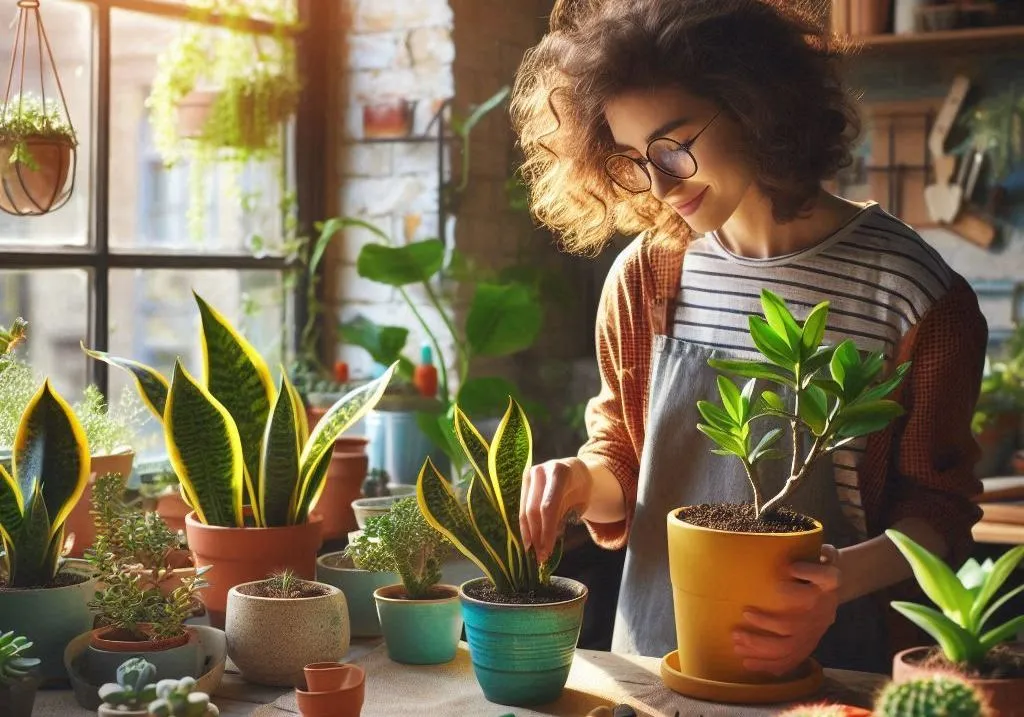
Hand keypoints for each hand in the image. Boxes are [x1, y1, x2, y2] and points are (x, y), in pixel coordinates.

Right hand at [519, 457, 592, 563]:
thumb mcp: (581, 502)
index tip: (547, 550)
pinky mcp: (524, 481)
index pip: (549, 507)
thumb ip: (565, 517)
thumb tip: (548, 541)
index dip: (546, 530)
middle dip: (537, 535)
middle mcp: (542, 471)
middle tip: (540, 556)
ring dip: (529, 533)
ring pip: (525, 510)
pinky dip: (526, 526)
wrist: (576, 470)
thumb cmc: (581, 488)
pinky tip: (529, 540)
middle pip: (534, 510)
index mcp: (560, 473)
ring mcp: (530, 475)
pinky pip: (523, 508)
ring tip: (534, 552)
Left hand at [732, 544, 840, 675]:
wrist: (832, 589)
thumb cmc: (816, 569)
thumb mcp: (819, 556)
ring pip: (787, 647)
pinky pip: (789, 660)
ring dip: (760, 646)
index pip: (826, 578)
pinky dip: (769, 664)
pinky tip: (749, 663)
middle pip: (794, 624)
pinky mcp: (807, 645)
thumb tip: (791, 564)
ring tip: (736, 642)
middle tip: (743, 615)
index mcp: (828, 585)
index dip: (809, 572)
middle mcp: (822, 612)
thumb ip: (810, 556)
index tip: (789, 568)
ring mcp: (814, 632)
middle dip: (766, 623)